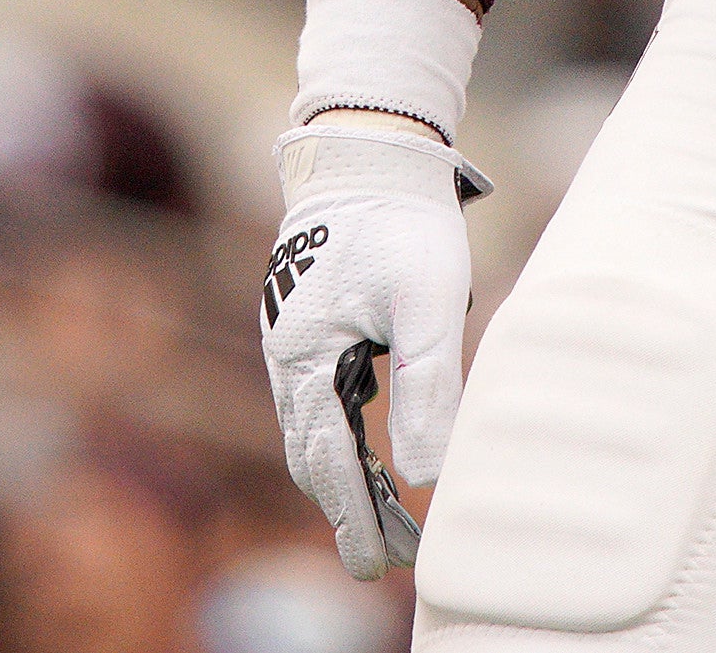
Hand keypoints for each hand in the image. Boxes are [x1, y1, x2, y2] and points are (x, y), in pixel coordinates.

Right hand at [258, 116, 474, 576]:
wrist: (370, 148)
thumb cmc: (401, 219)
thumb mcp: (425, 301)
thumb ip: (426, 385)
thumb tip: (426, 474)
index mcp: (306, 355)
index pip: (328, 459)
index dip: (353, 517)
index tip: (375, 567)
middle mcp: (289, 355)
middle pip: (315, 455)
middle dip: (350, 511)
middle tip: (388, 562)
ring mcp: (297, 339)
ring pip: (318, 430)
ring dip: (350, 478)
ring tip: (392, 521)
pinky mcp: (315, 324)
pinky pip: (324, 399)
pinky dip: (348, 437)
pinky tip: (376, 454)